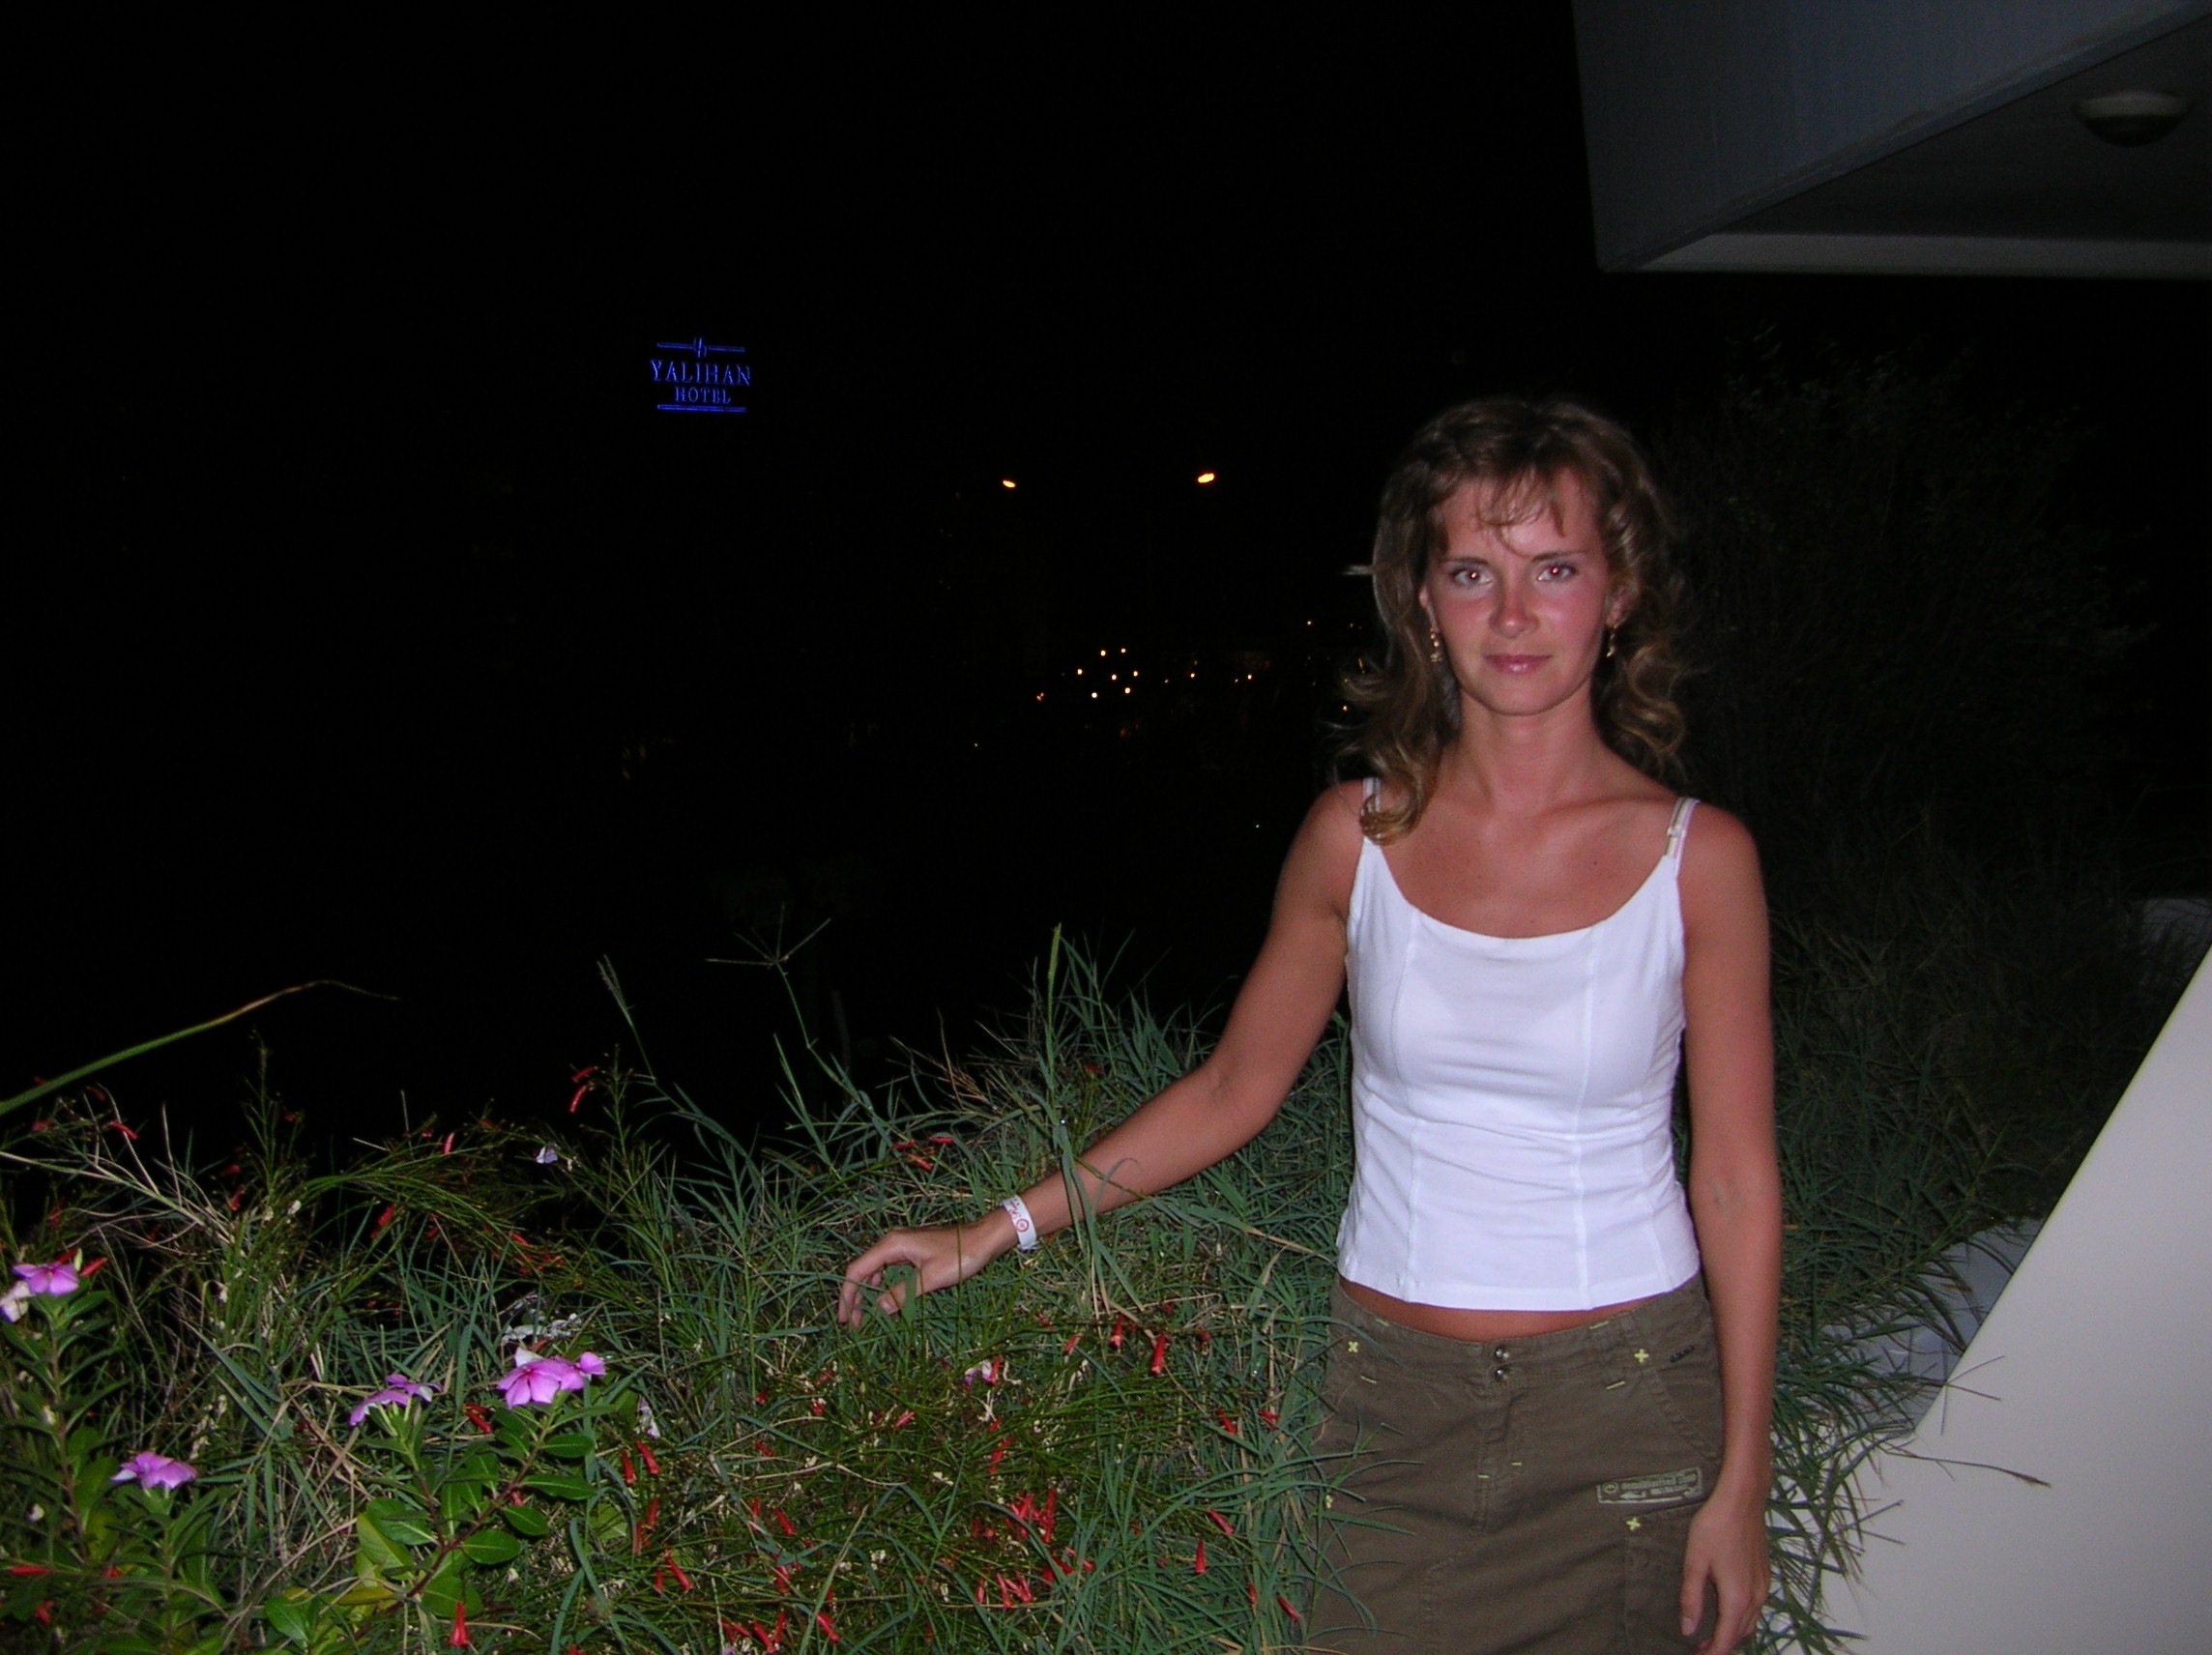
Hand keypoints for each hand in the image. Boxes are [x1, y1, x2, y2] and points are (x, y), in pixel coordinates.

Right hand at [836, 1215, 1010, 1326]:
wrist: (984, 1239)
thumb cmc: (960, 1255)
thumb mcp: (930, 1278)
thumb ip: (902, 1293)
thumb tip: (878, 1308)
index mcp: (892, 1245)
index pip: (857, 1270)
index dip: (847, 1295)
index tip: (845, 1318)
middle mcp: (892, 1243)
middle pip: (863, 1271)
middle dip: (855, 1297)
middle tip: (853, 1325)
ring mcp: (902, 1247)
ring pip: (876, 1272)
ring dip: (869, 1294)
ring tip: (866, 1318)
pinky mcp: (912, 1253)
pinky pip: (890, 1271)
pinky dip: (883, 1288)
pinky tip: (885, 1304)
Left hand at [1680, 1486, 1768, 1653]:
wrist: (1742, 1499)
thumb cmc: (1716, 1525)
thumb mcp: (1695, 1561)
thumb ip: (1691, 1598)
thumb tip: (1688, 1628)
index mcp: (1737, 1597)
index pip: (1727, 1639)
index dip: (1713, 1653)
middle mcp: (1756, 1597)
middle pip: (1741, 1634)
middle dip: (1722, 1646)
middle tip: (1700, 1648)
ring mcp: (1763, 1586)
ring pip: (1750, 1622)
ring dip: (1733, 1633)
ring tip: (1711, 1634)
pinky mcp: (1764, 1575)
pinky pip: (1756, 1607)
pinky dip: (1742, 1618)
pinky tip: (1727, 1611)